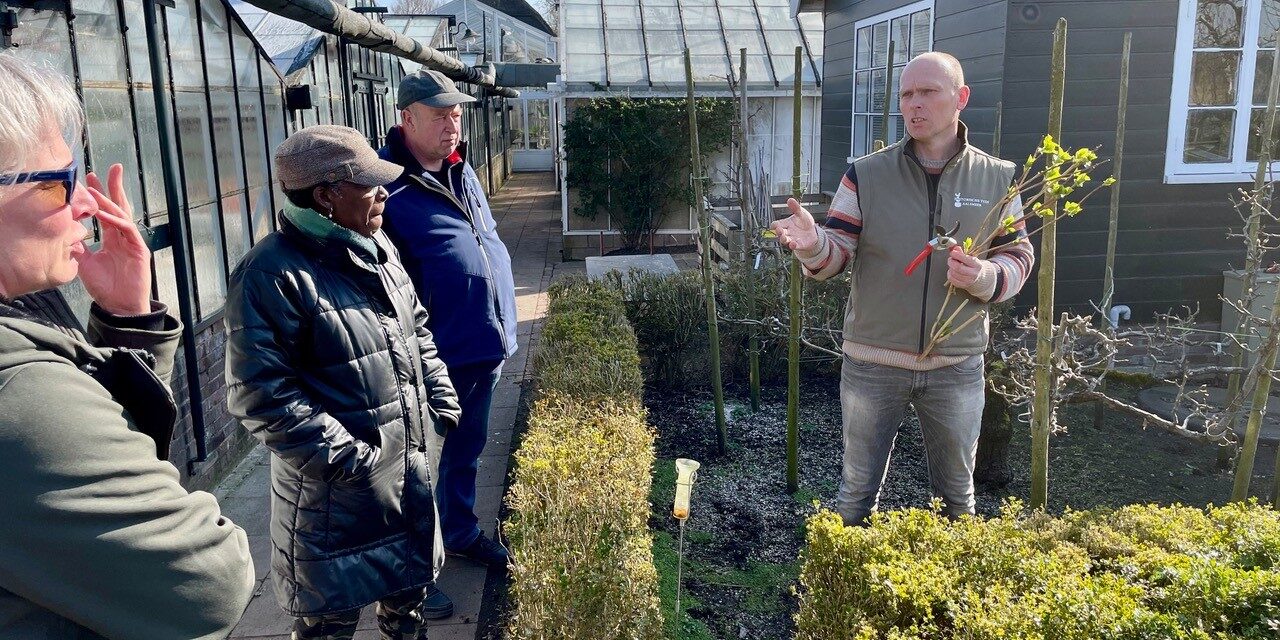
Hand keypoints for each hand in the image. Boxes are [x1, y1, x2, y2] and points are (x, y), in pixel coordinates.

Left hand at [81, 164, 151, 315]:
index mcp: (113, 239)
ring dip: (110, 200)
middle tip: (109, 167)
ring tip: (96, 188)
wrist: (120, 307)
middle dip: (114, 186)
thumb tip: (66, 232)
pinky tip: (103, 213)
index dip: (100, 195)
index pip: (107, 212)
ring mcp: (133, 242)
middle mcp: (124, 237)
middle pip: (120, 206)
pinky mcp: (139, 249)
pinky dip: (115, 220)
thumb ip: (78, 247)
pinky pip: (127, 230)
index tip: (89, 179)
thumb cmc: (106, 288)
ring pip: (123, 214)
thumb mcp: (84, 264)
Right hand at [770, 198, 818, 253]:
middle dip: (779, 232)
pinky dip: (792, 245)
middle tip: (779, 230)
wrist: (813, 231)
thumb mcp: (801, 213)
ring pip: (785, 240)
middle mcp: (787, 232)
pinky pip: (794, 246)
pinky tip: (792, 244)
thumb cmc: (804, 222)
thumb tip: (790, 199)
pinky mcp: (798, 244)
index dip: (774, 225)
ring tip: (784, 238)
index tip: (774, 225)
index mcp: (786, 223)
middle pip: (779, 233)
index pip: (776, 224)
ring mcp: (792, 239)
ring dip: (783, 239)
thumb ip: (795, 207)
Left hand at [946, 246, 982, 287]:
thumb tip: (955, 248)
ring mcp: (968, 281)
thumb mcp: (970, 258)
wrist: (979, 277)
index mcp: (977, 265)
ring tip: (952, 265)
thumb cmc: (973, 266)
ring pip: (954, 274)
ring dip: (950, 268)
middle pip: (958, 268)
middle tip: (950, 259)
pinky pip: (952, 279)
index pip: (966, 259)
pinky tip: (952, 271)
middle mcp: (974, 274)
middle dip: (951, 262)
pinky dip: (949, 274)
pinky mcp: (963, 286)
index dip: (957, 255)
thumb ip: (962, 253)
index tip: (952, 252)